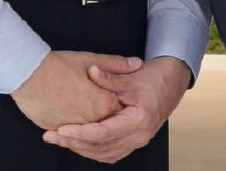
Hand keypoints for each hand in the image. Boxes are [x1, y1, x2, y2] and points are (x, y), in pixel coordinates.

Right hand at [11, 50, 140, 129]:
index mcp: (102, 104)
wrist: (29, 74)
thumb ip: (117, 64)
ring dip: (91, 129)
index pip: (120, 111)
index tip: (120, 97)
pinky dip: (75, 133)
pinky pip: (71, 137)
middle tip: (104, 105)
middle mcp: (90, 120)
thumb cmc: (59, 65)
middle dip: (108, 118)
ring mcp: (73, 128)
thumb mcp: (91, 59)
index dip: (121, 103)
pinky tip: (75, 125)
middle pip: (106, 124)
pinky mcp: (57, 131)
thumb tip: (136, 64)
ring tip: (90, 116)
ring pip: (88, 134)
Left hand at [43, 56, 191, 162]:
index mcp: (138, 121)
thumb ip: (110, 77)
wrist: (171, 82)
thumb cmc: (154, 77)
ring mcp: (136, 141)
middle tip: (53, 136)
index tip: (62, 130)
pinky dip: (92, 149)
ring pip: (103, 154)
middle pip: (101, 148)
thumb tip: (91, 71)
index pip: (104, 133)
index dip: (81, 133)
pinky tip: (78, 142)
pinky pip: (109, 152)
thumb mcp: (131, 75)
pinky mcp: (132, 141)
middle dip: (75, 143)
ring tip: (60, 139)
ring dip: (81, 148)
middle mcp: (138, 136)